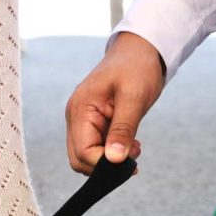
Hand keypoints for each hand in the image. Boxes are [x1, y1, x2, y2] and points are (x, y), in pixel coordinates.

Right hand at [66, 32, 165, 174]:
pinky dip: (113, 151)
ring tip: (135, 148)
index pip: (82, 152)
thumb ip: (123, 130)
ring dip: (110, 159)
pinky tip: (131, 144)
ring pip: (88, 155)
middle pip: (80, 158)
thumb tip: (113, 160)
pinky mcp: (93, 122)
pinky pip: (97, 146)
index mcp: (80, 109)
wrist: (139, 50)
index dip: (104, 163)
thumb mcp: (134, 98)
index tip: (129, 161)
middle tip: (133, 157)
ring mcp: (83, 120)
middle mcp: (76, 116)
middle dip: (105, 165)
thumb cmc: (136, 67)